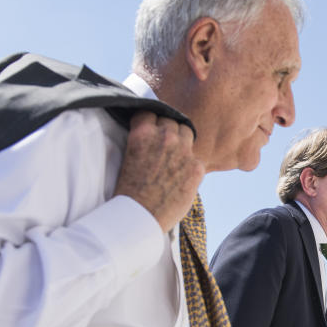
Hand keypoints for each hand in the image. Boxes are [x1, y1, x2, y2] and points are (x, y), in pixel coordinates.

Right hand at [113, 111, 203, 231]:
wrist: (140, 216)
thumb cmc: (130, 191)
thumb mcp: (129, 156)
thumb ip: (144, 140)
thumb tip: (154, 134)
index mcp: (143, 132)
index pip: (151, 110)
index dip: (151, 120)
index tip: (151, 127)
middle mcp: (165, 137)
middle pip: (172, 120)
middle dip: (168, 130)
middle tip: (163, 147)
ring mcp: (183, 151)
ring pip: (187, 133)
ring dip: (182, 141)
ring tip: (174, 158)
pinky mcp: (197, 167)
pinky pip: (196, 158)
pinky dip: (190, 166)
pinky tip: (180, 178)